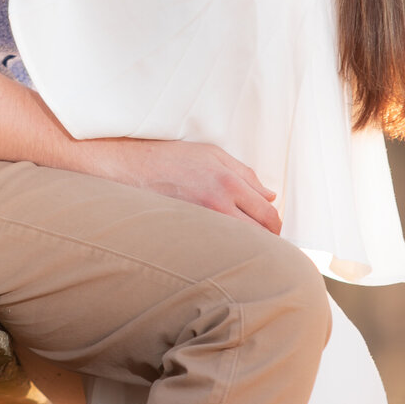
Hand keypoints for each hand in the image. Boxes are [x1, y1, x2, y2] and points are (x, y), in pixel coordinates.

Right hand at [77, 138, 282, 233]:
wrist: (129, 167)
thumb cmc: (170, 157)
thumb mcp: (212, 154)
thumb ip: (245, 174)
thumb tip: (270, 196)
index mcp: (228, 182)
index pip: (267, 214)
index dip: (275, 225)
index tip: (274, 229)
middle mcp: (218, 204)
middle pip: (259, 234)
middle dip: (268, 241)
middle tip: (266, 244)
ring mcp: (201, 221)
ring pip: (239, 245)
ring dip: (248, 248)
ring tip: (245, 248)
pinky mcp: (187, 232)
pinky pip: (216, 247)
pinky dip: (224, 249)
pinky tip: (221, 246)